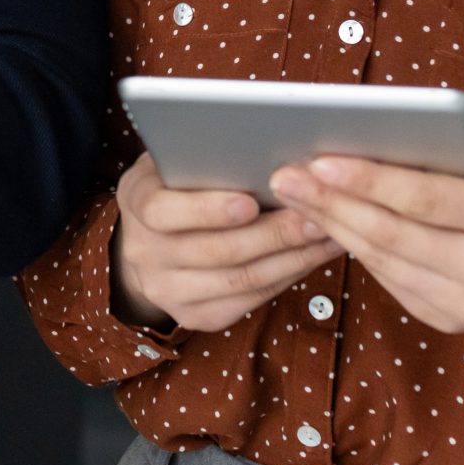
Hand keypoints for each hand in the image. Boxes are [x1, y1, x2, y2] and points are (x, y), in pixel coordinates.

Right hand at [111, 152, 343, 333]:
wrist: (148, 243)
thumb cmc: (176, 186)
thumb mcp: (174, 161)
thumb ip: (204, 157)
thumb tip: (262, 148)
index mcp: (136, 202)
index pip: (163, 211)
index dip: (207, 210)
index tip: (250, 201)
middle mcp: (144, 252)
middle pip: (215, 250)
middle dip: (273, 233)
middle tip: (316, 215)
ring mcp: (168, 289)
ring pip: (240, 279)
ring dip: (292, 257)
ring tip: (328, 233)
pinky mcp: (196, 315)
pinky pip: (250, 300)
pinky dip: (288, 276)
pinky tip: (314, 255)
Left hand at [268, 120, 463, 338]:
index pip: (428, 199)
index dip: (371, 180)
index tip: (321, 158)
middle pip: (393, 234)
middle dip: (332, 203)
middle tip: (284, 175)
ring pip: (383, 261)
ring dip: (332, 226)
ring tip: (294, 193)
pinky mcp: (450, 320)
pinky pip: (389, 280)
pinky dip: (354, 249)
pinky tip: (327, 220)